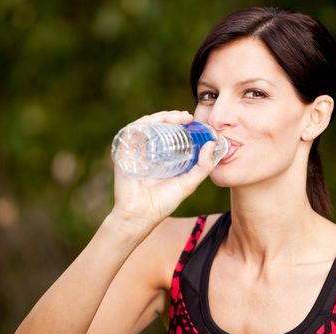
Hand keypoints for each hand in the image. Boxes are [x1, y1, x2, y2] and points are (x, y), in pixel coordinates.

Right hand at [110, 111, 215, 236]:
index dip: (181, 124)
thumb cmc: (163, 202)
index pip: (170, 133)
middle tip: (186, 117)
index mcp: (162, 156)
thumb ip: (203, 167)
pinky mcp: (123, 152)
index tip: (193, 120)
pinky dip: (143, 124)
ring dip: (160, 117)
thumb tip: (212, 144)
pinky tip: (156, 122)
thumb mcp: (189, 183)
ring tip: (175, 118)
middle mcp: (148, 150)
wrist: (140, 215)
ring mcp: (135, 150)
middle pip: (158, 125)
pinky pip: (131, 131)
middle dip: (172, 117)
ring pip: (146, 125)